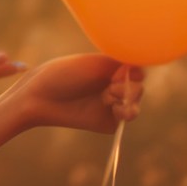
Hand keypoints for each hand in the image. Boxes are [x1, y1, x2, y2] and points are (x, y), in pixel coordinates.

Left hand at [17, 54, 144, 133]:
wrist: (42, 97)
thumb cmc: (65, 74)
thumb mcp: (95, 63)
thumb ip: (121, 63)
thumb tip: (143, 65)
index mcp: (107, 69)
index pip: (135, 68)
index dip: (134, 70)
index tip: (121, 70)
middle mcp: (110, 86)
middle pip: (139, 86)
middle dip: (130, 85)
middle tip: (112, 85)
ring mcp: (109, 104)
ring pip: (136, 103)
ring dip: (130, 98)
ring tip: (112, 95)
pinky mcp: (107, 122)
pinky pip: (126, 118)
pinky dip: (125, 112)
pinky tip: (115, 108)